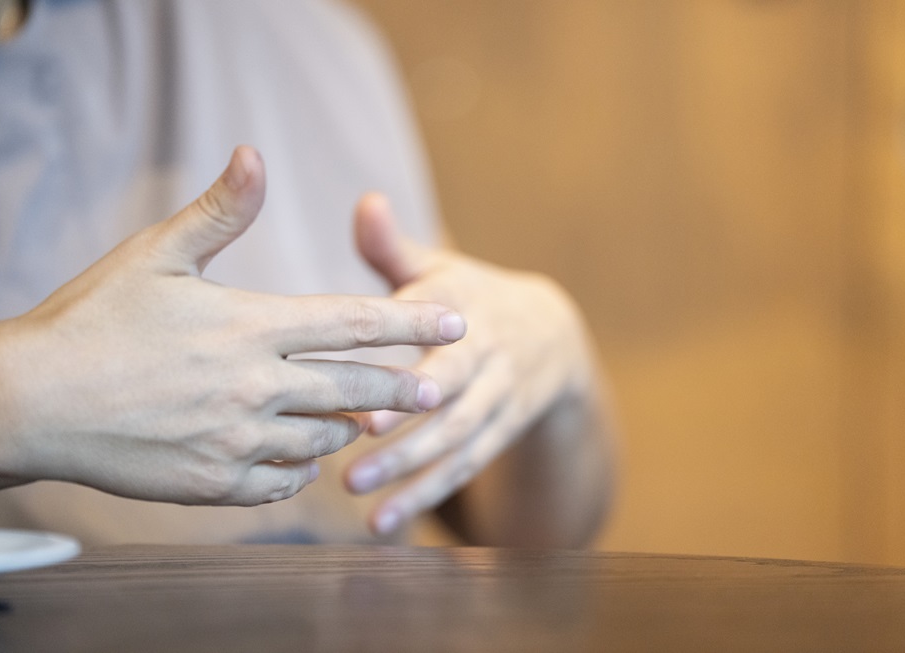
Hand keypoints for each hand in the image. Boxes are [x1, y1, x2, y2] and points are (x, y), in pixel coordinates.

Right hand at [0, 148, 465, 505]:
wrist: (33, 401)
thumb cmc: (93, 321)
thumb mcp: (155, 254)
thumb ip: (218, 211)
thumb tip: (253, 154)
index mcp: (252, 325)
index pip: (354, 322)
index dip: (412, 321)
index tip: (458, 323)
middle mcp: (257, 386)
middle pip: (356, 388)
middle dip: (404, 388)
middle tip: (439, 389)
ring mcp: (239, 440)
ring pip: (324, 440)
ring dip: (345, 427)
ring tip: (356, 420)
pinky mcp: (216, 484)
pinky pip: (283, 482)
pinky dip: (299, 468)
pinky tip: (298, 457)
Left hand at [344, 194, 595, 534]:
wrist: (553, 334)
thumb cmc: (471, 296)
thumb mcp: (441, 268)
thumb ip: (393, 249)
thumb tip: (365, 201)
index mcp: (464, 304)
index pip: (436, 330)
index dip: (407, 364)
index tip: (363, 401)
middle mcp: (487, 351)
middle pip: (449, 395)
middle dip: (405, 430)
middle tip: (351, 458)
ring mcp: (500, 394)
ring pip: (458, 437)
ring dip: (411, 470)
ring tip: (358, 496)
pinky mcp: (503, 428)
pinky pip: (467, 464)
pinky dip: (427, 492)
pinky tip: (385, 521)